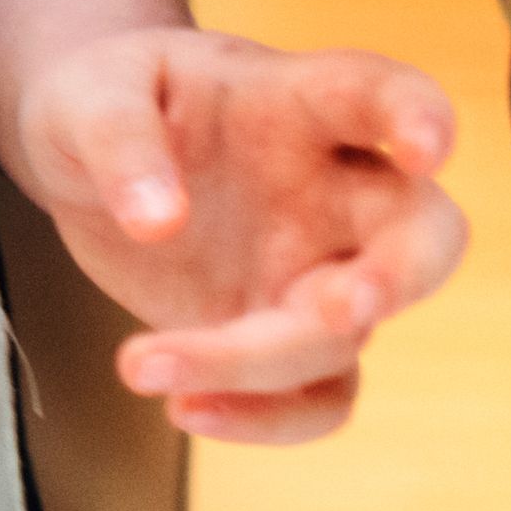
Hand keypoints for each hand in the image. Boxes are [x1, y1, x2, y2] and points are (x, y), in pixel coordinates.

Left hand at [0, 28, 467, 442]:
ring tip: (142, 364)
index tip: (424, 144)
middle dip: (401, 276)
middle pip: (422, 232)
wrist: (87, 152)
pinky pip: (316, 394)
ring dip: (262, 362)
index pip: (381, 93)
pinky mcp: (286, 333)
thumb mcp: (87, 95)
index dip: (418, 116)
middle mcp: (334, 190)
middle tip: (338, 309)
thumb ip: (120, 142)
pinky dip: (265, 416)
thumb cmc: (107, 99)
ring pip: (348, 331)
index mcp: (298, 104)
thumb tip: (156, 220)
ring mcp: (319, 267)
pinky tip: (184, 409)